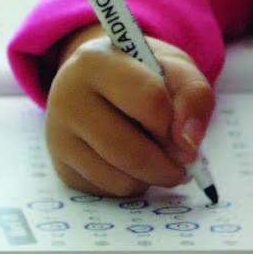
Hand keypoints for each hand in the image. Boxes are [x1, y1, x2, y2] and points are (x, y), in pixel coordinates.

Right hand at [45, 24, 214, 196]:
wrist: (99, 82)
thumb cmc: (142, 74)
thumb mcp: (174, 68)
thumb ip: (193, 95)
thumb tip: (189, 143)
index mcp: (95, 62)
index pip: (150, 100)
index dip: (177, 126)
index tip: (187, 136)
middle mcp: (67, 98)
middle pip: (130, 152)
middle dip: (168, 167)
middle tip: (183, 165)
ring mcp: (59, 136)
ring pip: (120, 179)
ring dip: (151, 179)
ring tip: (158, 160)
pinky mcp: (62, 167)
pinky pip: (108, 191)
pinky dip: (132, 186)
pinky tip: (133, 167)